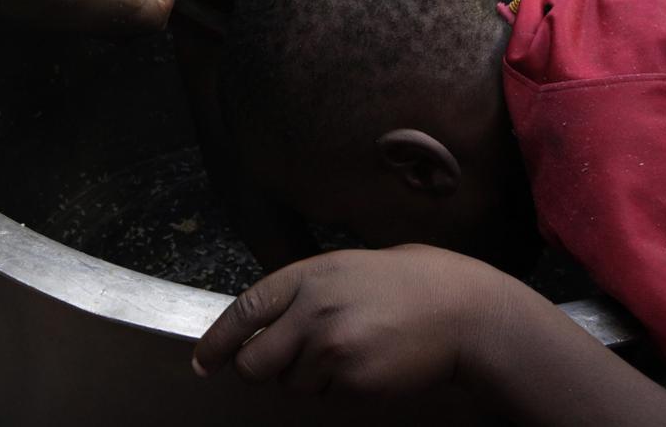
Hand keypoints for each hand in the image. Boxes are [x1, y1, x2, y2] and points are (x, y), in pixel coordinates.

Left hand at [192, 244, 509, 395]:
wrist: (461, 309)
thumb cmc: (411, 283)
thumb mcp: (350, 267)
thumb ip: (305, 292)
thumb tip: (267, 324)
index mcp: (310, 274)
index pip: (244, 310)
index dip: (218, 341)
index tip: (204, 361)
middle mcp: (313, 309)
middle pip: (256, 361)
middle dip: (263, 369)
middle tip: (288, 363)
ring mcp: (331, 346)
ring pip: (291, 385)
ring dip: (309, 378)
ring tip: (350, 350)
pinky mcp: (351, 379)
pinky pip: (325, 397)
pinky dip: (338, 389)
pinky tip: (367, 364)